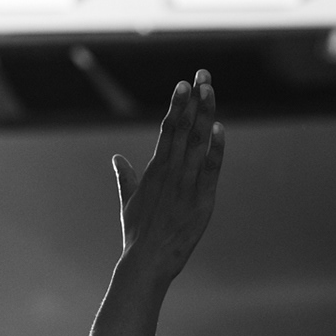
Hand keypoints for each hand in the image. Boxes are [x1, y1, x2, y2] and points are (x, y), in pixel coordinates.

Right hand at [112, 72, 224, 284]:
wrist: (147, 261)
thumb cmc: (137, 234)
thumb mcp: (129, 201)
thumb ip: (126, 177)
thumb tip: (117, 159)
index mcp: (155, 169)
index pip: (167, 128)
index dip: (177, 104)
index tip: (184, 83)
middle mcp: (170, 171)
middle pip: (183, 127)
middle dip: (194, 100)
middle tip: (202, 73)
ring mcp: (186, 184)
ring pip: (197, 142)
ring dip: (204, 114)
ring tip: (209, 89)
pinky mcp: (201, 200)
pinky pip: (211, 169)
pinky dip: (215, 148)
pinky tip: (219, 128)